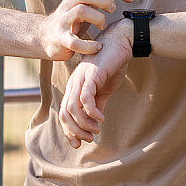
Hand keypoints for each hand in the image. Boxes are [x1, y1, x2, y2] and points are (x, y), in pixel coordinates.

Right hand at [43, 0, 133, 60]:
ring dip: (98, 19)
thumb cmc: (74, 19)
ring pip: (81, 11)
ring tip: (103, 27)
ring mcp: (64, 20)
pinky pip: (75, 41)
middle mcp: (70, 3)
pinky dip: (89, 45)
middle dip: (105, 0)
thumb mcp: (90, 3)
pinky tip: (98, 46)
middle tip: (113, 10)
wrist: (46, 36)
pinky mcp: (61, 39)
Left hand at [58, 19, 132, 147]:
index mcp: (75, 86)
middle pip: (65, 113)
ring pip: (72, 108)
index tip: (80, 143)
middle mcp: (74, 83)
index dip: (69, 130)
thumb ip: (97, 103)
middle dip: (75, 131)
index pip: (64, 113)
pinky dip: (91, 112)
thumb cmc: (112, 64)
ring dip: (84, 124)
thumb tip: (94, 121)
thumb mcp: (104, 89)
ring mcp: (80, 78)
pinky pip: (85, 98)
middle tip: (90, 138)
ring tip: (97, 129)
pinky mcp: (91, 75)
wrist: (121, 42)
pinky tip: (101, 118)